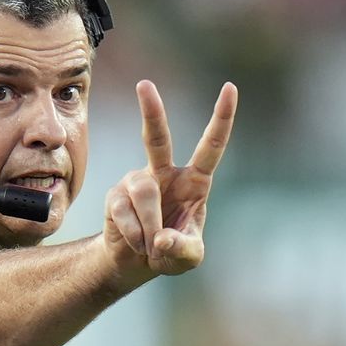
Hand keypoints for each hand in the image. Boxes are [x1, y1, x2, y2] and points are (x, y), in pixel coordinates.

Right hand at [103, 80, 237, 284]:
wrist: (135, 261)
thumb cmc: (170, 252)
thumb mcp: (188, 258)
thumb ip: (184, 250)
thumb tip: (161, 238)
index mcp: (194, 181)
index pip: (210, 146)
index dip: (221, 118)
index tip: (230, 88)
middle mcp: (164, 174)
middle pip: (156, 138)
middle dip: (151, 111)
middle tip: (144, 85)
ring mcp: (137, 181)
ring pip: (145, 193)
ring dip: (149, 226)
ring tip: (150, 245)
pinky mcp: (116, 195)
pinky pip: (124, 211)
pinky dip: (134, 234)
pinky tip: (136, 242)